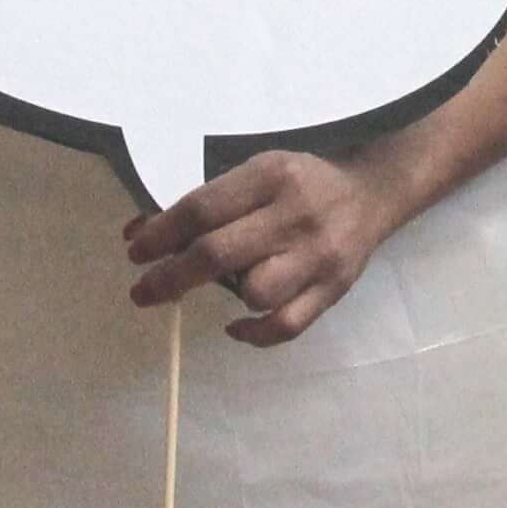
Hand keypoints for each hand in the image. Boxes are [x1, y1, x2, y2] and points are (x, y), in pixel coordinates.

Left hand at [125, 149, 420, 345]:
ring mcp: (317, 256)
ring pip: (255, 293)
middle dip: (171, 277)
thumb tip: (140, 234)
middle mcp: (295, 215)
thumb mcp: (256, 174)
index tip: (135, 252)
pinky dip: (254, 334)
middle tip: (143, 291)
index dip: (160, 234)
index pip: (202, 209)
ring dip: (227, 295)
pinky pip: (286, 326)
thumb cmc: (301, 182)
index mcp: (270, 176)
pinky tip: (235, 327)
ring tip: (223, 286)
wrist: (371, 192)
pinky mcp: (333, 289)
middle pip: (219, 254)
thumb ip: (205, 203)